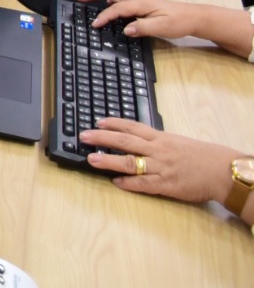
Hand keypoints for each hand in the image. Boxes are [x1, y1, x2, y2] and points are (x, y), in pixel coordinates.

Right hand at [77, 0, 252, 55]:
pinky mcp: (143, 3)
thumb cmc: (179, 22)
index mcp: (141, 4)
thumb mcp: (162, 28)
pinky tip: (108, 3)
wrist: (194, 17)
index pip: (118, 8)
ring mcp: (141, 0)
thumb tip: (125, 30)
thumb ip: (142, 28)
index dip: (105, 16)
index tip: (95, 24)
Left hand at [81, 118, 247, 214]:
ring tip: (91, 159)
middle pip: (125, 141)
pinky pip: (144, 184)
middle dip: (102, 138)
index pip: (132, 127)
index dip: (113, 123)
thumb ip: (158, 141)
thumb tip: (139, 139)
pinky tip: (116, 182)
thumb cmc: (202, 156)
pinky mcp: (166, 184)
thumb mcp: (178, 141)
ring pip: (130, 162)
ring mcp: (161, 167)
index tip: (97, 121)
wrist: (222, 171)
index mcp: (161, 138)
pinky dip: (129, 183)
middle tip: (84, 136)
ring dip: (108, 160)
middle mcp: (157, 150)